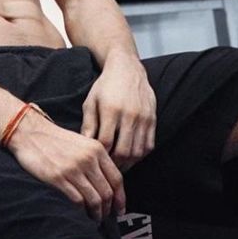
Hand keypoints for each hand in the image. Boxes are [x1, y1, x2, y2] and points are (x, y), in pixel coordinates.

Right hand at [8, 110, 125, 222]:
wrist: (30, 132)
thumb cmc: (55, 139)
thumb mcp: (82, 143)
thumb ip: (96, 159)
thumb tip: (108, 184)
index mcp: (96, 149)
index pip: (117, 179)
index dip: (121, 198)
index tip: (120, 209)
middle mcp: (88, 159)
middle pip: (107, 192)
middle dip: (108, 209)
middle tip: (105, 216)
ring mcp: (73, 169)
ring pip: (95, 200)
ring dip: (96, 213)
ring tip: (94, 217)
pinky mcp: (58, 178)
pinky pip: (78, 200)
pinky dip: (82, 210)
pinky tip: (80, 211)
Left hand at [81, 57, 156, 171]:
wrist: (127, 69)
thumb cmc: (105, 85)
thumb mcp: (91, 101)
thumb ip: (89, 124)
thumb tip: (85, 145)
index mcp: (111, 110)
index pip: (105, 143)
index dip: (100, 155)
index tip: (95, 161)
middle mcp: (129, 115)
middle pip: (123, 151)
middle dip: (114, 164)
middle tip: (107, 169)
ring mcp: (143, 118)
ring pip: (138, 151)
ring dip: (128, 163)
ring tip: (118, 166)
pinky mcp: (152, 119)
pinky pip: (149, 145)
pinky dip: (140, 155)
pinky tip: (131, 157)